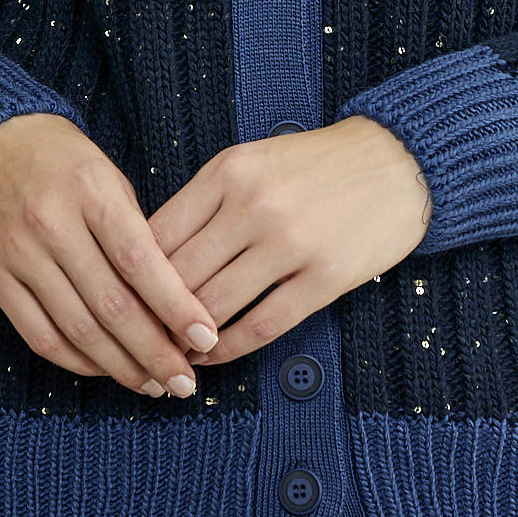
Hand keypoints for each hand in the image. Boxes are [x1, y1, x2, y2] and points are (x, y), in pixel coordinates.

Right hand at [0, 114, 221, 396]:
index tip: (207, 337)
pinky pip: (40, 335)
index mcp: (90, 190)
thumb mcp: (107, 174)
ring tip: (153, 385)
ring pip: (77, 329)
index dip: (175, 306)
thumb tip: (173, 299)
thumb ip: (136, 231)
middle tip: (185, 383)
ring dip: (120, 367)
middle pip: (111, 306)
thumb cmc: (60, 160)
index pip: (139, 260)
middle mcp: (52, 224)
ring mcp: (19, 255)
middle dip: (155, 352)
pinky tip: (106, 370)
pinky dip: (76, 361)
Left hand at [144, 117, 432, 370]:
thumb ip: (204, 201)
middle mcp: (254, 206)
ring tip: (170, 352)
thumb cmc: (316, 165)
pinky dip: (229, 348)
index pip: (157, 233)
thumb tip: (152, 257)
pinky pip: (262, 326)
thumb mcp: (251, 161)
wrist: (396, 161)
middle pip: (179, 275)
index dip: (130, 275)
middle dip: (151, 315)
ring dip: (186, 338)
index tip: (121, 299)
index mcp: (229, 172)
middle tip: (134, 339)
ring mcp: (291, 243)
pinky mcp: (324, 278)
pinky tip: (214, 355)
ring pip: (214, 306)